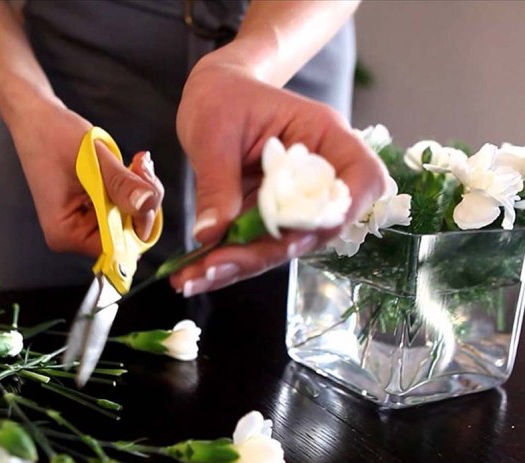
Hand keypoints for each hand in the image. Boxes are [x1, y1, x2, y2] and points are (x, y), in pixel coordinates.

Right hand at [8, 99, 163, 255]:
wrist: (37, 119)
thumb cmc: (53, 135)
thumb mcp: (92, 158)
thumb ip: (121, 183)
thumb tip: (147, 203)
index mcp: (66, 233)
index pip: (119, 246)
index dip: (140, 221)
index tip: (145, 186)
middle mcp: (74, 235)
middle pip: (128, 234)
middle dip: (143, 201)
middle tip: (142, 167)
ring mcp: (82, 223)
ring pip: (130, 219)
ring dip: (140, 191)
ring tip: (136, 163)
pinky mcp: (91, 210)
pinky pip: (124, 207)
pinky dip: (133, 187)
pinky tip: (131, 167)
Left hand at [171, 58, 387, 295]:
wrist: (213, 94)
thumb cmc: (222, 97)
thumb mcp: (215, 132)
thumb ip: (218, 183)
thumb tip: (211, 233)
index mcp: (324, 137)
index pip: (361, 177)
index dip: (341, 212)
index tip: (297, 235)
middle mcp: (317, 175)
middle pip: (312, 227)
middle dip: (263, 253)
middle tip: (213, 267)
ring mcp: (294, 200)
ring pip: (279, 245)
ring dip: (237, 266)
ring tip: (191, 279)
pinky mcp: (269, 217)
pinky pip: (253, 245)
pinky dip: (224, 261)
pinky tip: (192, 274)